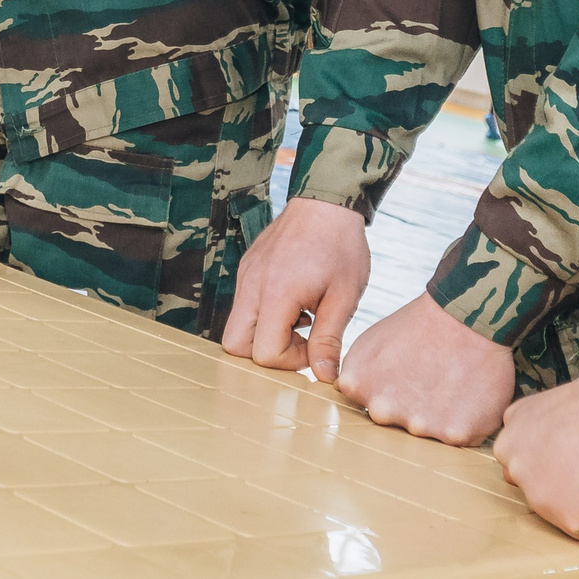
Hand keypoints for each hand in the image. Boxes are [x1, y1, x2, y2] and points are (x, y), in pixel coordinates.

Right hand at [222, 197, 368, 379]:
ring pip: (236, 326)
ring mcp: (246, 275)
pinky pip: (243, 304)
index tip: (315, 346)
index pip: (263, 352)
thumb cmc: (341, 247)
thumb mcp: (344, 297)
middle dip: (266, 354)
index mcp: (277, 294)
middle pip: (234, 345)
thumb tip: (325, 377)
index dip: (290, 361)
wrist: (327, 202)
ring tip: (301, 318)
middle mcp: (252, 285)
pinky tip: (295, 301)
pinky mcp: (247, 268)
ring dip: (266, 334)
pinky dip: (264, 315)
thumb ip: (329, 340)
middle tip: (301, 341)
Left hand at [339, 295, 515, 445]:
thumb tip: (345, 393)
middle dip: (410, 407)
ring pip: (427, 432)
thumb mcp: (371, 342)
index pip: (363, 407)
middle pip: (395, 423)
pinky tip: (466, 393)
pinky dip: (464, 420)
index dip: (386, 393)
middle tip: (429, 378)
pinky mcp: (454, 435)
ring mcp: (418, 425)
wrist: (469, 317)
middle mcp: (383, 411)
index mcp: (358, 386)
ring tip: (450, 381)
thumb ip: (355, 373)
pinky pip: (456, 437)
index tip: (401, 377)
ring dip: (438, 415)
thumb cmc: (421, 325)